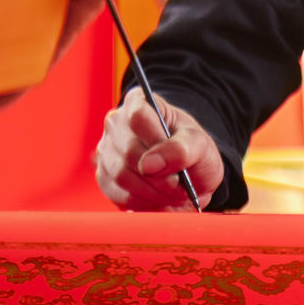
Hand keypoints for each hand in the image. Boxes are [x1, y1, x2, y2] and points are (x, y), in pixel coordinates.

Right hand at [95, 88, 224, 210]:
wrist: (188, 173)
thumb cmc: (192, 151)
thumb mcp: (199, 145)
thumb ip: (180, 149)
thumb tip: (148, 165)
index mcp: (139, 102)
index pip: (138, 117)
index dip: (157, 142)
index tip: (176, 162)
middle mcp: (116, 123)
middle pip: (130, 151)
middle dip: (160, 175)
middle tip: (181, 185)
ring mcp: (106, 151)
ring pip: (122, 176)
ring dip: (153, 191)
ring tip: (174, 194)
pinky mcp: (104, 178)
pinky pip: (119, 195)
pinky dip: (144, 202)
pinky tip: (159, 199)